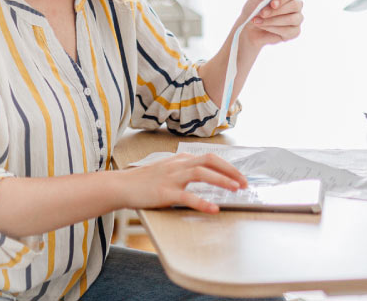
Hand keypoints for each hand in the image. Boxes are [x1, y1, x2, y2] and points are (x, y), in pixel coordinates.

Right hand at [111, 153, 248, 213]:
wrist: (121, 186)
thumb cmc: (143, 181)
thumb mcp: (166, 170)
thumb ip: (183, 170)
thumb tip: (203, 173)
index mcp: (179, 160)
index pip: (209, 158)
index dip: (228, 166)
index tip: (240, 177)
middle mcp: (177, 165)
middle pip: (209, 160)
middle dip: (230, 170)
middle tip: (245, 183)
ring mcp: (171, 178)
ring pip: (201, 173)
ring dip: (221, 180)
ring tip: (236, 189)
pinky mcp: (164, 193)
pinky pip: (187, 196)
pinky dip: (202, 202)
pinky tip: (213, 209)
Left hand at [239, 0, 302, 49]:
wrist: (247, 27)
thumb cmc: (254, 9)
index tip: (272, 3)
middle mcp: (295, 6)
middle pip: (295, 5)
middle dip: (276, 11)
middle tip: (262, 13)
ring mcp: (296, 19)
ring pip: (292, 19)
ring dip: (272, 20)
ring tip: (257, 21)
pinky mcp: (294, 32)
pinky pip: (289, 31)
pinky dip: (273, 29)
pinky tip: (263, 27)